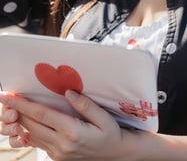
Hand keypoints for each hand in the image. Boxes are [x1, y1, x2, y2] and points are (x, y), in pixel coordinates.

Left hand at [0, 90, 138, 159]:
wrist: (115, 155)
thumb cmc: (111, 134)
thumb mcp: (104, 117)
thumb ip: (85, 105)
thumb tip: (68, 92)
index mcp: (72, 132)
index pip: (42, 115)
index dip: (24, 104)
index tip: (11, 96)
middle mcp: (62, 144)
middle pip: (32, 125)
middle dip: (16, 111)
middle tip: (4, 99)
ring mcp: (58, 153)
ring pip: (31, 135)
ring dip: (19, 122)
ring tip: (10, 109)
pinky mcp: (57, 157)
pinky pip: (38, 143)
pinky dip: (28, 132)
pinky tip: (24, 123)